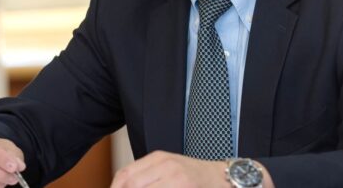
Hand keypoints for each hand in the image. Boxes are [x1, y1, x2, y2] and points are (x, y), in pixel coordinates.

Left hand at [110, 151, 228, 187]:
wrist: (220, 178)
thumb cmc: (192, 176)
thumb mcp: (168, 169)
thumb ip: (147, 175)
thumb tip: (122, 185)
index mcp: (158, 158)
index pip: (126, 173)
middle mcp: (166, 166)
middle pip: (132, 184)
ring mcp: (176, 178)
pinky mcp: (184, 187)